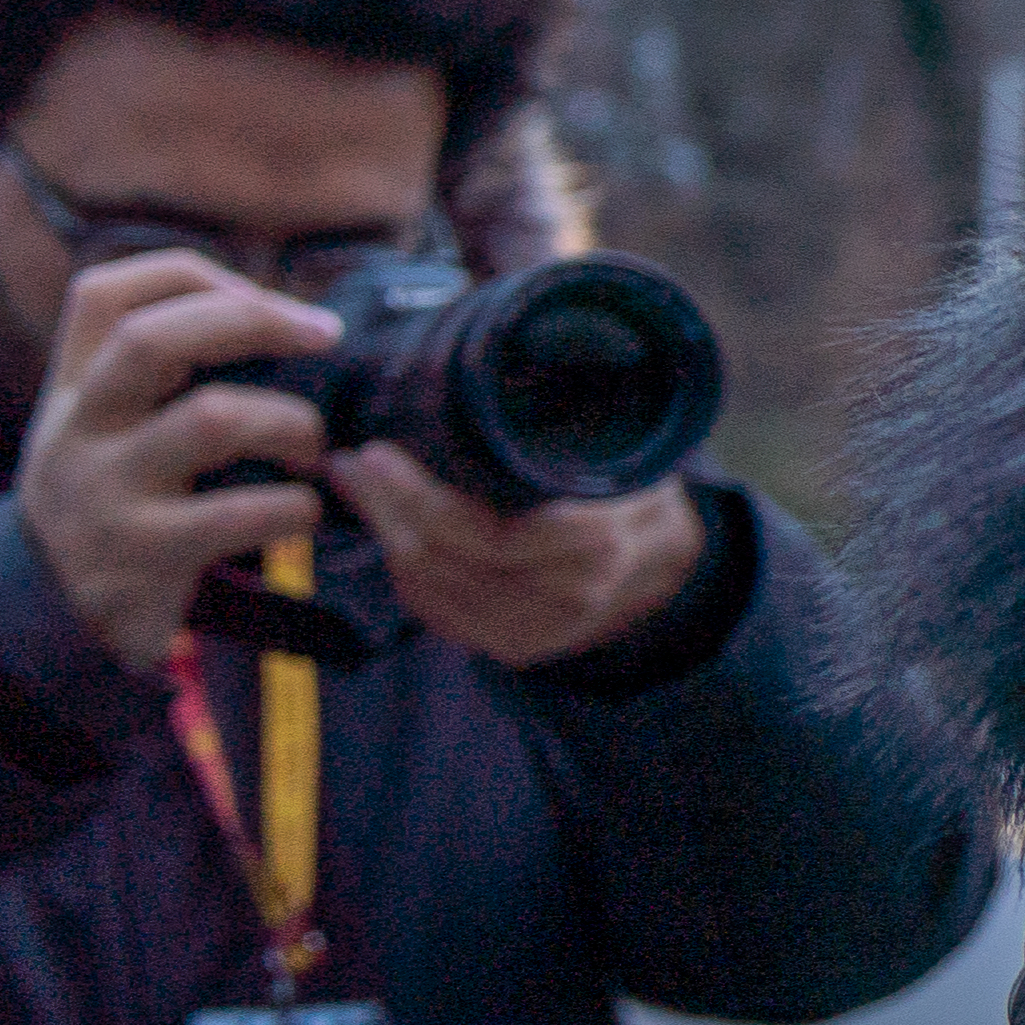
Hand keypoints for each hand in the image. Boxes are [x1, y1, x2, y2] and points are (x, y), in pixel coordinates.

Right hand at [13, 253, 345, 669]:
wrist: (50, 620)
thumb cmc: (112, 506)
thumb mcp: (104, 431)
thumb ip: (158, 374)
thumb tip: (279, 314)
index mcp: (74, 390)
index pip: (103, 295)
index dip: (191, 276)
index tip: (268, 297)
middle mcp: (79, 430)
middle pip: (150, 339)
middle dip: (252, 320)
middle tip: (324, 335)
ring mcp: (106, 492)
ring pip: (210, 418)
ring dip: (292, 422)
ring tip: (313, 450)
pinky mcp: (142, 555)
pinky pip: (239, 512)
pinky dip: (294, 505)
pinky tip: (304, 513)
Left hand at [340, 447, 709, 670]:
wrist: (669, 564)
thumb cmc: (633, 490)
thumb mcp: (615, 444)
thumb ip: (563, 419)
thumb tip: (481, 377)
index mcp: (597, 542)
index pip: (487, 535)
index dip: (420, 499)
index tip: (377, 452)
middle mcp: (569, 595)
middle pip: (444, 562)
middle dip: (387, 511)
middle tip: (354, 464)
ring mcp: (541, 630)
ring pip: (430, 589)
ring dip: (388, 538)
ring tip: (364, 488)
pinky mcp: (516, 647)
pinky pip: (437, 614)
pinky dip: (406, 573)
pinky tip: (394, 533)